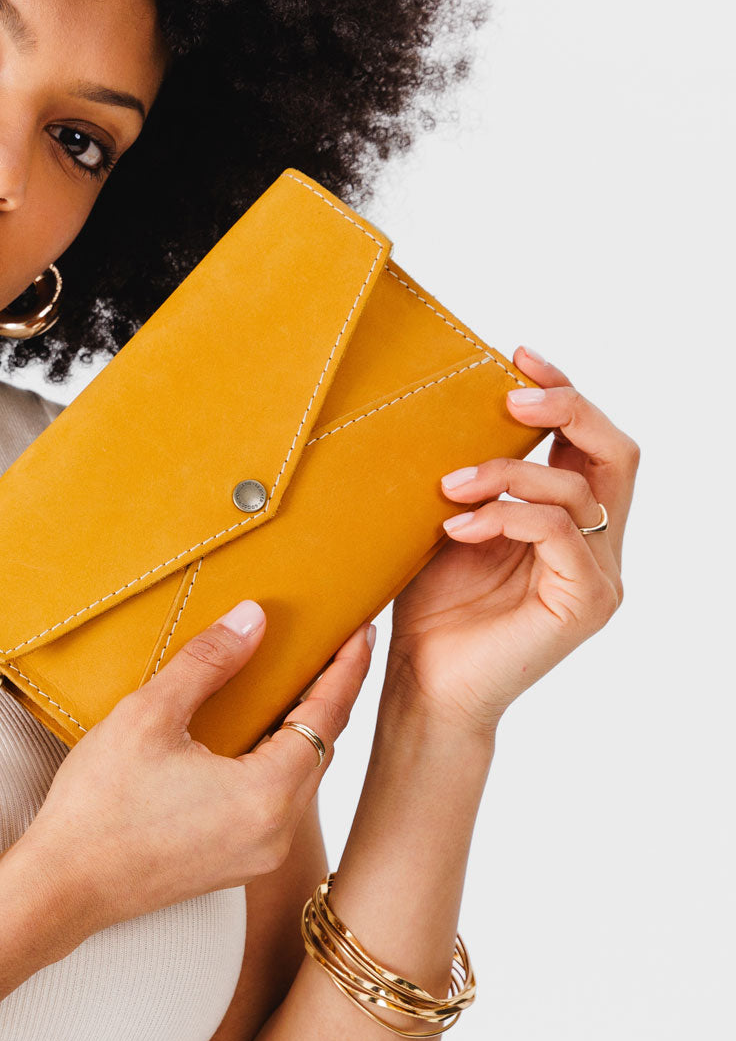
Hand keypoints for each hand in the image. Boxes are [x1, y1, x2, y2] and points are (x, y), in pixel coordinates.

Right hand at [13, 604, 374, 935]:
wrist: (62, 888)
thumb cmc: (98, 806)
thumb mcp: (148, 716)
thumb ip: (207, 663)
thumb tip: (252, 620)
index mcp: (266, 794)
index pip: (326, 717)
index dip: (346, 669)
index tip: (361, 631)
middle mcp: (276, 832)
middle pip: (321, 748)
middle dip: (330, 695)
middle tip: (335, 646)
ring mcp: (258, 854)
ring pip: (300, 778)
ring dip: (303, 730)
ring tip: (298, 682)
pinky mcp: (236, 864)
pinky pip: (275, 801)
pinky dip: (277, 761)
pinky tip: (257, 735)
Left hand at [387, 345, 637, 735]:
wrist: (423, 684)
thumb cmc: (431, 608)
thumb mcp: (447, 522)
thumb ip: (470, 476)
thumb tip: (447, 408)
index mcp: (567, 519)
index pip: (588, 442)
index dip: (563, 392)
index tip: (518, 356)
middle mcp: (597, 543)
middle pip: (615, 452)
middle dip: (566, 410)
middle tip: (511, 399)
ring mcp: (597, 574)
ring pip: (578, 489)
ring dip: (507, 474)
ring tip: (449, 487)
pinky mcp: (585, 602)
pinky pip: (561, 533)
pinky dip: (509, 516)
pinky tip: (461, 526)